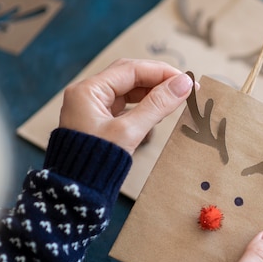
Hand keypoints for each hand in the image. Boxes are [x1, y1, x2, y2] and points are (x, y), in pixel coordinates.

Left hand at [58, 58, 193, 153]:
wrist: (77, 192)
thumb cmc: (96, 163)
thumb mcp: (130, 131)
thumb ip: (157, 105)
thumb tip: (184, 84)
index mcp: (88, 91)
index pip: (130, 69)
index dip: (161, 72)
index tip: (186, 79)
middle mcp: (88, 94)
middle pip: (129, 76)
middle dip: (158, 79)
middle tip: (185, 86)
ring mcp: (93, 108)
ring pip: (128, 90)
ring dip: (152, 92)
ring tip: (176, 98)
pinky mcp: (100, 121)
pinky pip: (125, 105)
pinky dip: (144, 105)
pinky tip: (159, 110)